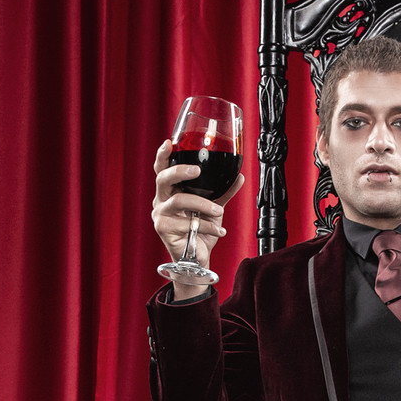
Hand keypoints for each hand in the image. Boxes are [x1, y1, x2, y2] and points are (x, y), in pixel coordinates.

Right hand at [152, 139, 244, 298]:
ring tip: (219, 211)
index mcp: (170, 190)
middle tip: (195, 170)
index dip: (163, 155)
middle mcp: (161, 199)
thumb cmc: (201, 231)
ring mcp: (160, 214)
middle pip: (162, 178)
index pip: (162, 168)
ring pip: (179, 201)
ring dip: (203, 205)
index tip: (169, 142)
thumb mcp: (214, 207)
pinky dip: (207, 227)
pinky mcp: (163, 229)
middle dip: (179, 171)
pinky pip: (187, 223)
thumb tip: (240, 176)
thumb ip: (224, 191)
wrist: (198, 258)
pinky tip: (219, 231)